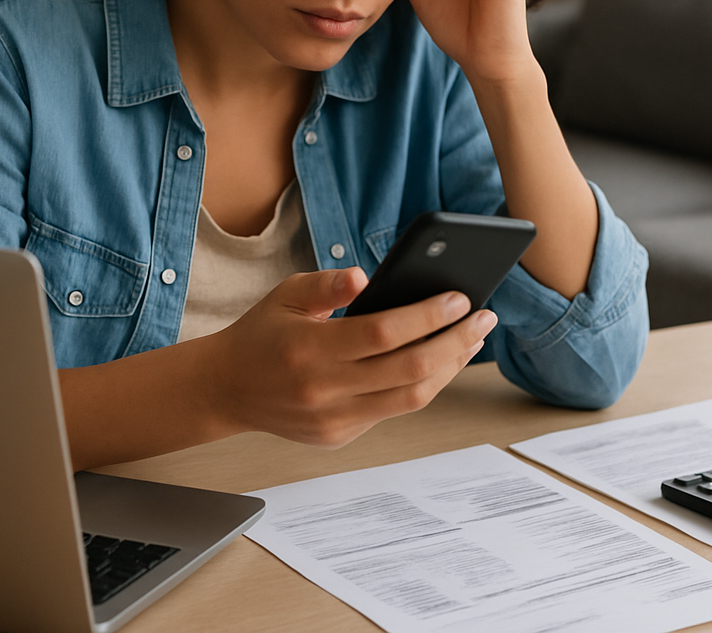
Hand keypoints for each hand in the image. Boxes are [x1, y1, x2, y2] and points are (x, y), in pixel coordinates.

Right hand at [200, 267, 497, 448]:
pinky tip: (440, 360)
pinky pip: (393, 410)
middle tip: (484, 318)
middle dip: (455, 343)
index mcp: (309, 349)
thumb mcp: (286, 294)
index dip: (427, 316)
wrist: (227, 389)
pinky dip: (422, 384)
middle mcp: (323, 390)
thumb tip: (364, 276)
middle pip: (409, 370)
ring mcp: (333, 419)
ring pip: (410, 398)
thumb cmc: (261, 333)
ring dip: (449, 367)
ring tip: (471, 339)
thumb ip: (327, 285)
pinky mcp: (339, 435)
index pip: (383, 333)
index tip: (460, 298)